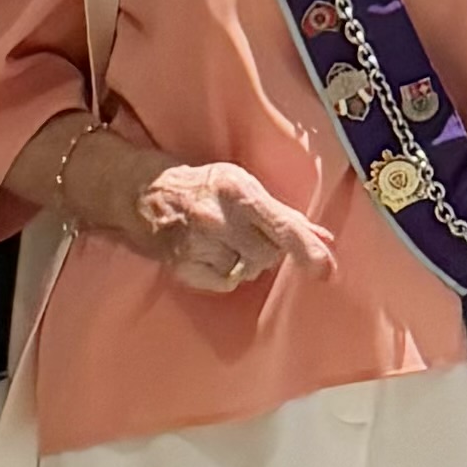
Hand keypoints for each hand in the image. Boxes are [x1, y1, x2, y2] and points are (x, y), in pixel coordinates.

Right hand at [133, 154, 332, 294]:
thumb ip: (283, 214)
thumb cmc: (198, 184)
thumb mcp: (242, 183)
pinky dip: (225, 274)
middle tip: (249, 231)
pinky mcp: (182, 266)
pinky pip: (225, 284)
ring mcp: (197, 244)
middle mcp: (217, 217)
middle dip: (268, 248)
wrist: (140, 192)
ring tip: (226, 240)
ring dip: (245, 261)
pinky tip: (212, 253)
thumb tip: (323, 238)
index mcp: (237, 189)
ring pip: (247, 271)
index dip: (306, 248)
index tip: (327, 269)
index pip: (281, 224)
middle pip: (267, 254)